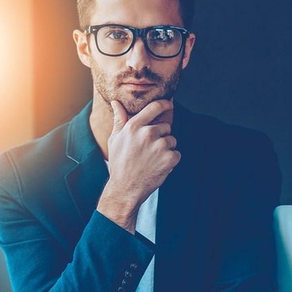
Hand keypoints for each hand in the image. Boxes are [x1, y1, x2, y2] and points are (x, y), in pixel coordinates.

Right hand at [97, 99, 180, 231]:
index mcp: (134, 126)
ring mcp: (159, 146)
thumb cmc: (119, 163)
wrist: (125, 188)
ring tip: (152, 160)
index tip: (170, 104)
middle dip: (161, 136)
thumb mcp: (115, 139)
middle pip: (166, 127)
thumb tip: (116, 102)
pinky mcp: (169, 158)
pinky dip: (170, 161)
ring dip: (166, 149)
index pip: (155, 107)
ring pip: (172, 140)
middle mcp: (148, 133)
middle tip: (149, 150)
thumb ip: (119, 120)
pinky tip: (158, 166)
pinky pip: (176, 154)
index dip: (165, 104)